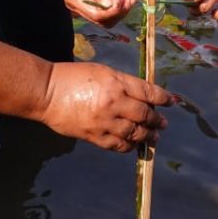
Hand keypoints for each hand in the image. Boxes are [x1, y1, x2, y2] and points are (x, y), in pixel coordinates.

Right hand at [38, 62, 171, 151]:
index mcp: (116, 83)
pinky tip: (133, 145)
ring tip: (154, 138)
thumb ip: (122, 83)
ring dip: (147, 136)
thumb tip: (141, 96)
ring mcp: (104, 122)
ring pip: (134, 133)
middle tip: (162, 124)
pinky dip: (128, 146)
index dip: (162, 98)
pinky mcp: (94, 136)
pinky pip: (117, 145)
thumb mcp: (101, 72)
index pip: (147, 92)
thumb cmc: (72, 77)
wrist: (47, 93)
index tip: (170, 102)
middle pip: (144, 115)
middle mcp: (114, 103)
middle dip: (156, 120)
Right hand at [57, 0, 135, 27]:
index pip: (96, 15)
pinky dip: (117, 4)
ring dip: (121, 9)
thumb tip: (109, 5)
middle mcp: (78, 5)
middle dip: (119, 11)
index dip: (113, 11)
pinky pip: (106, 9)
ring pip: (106, 17)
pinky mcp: (90, 1)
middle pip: (103, 20)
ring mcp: (84, 4)